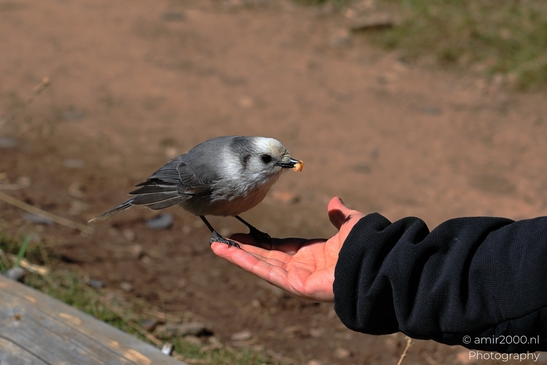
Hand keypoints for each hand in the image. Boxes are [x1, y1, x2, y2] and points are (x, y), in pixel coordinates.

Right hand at [211, 196, 364, 301]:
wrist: (375, 260)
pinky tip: (227, 251)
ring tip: (216, 244)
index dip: (262, 241)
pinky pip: (264, 271)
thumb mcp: (351, 223)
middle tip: (223, 239)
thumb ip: (340, 215)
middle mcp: (302, 267)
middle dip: (244, 248)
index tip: (244, 234)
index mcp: (314, 254)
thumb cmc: (367, 245)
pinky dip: (243, 261)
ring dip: (237, 255)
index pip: (281, 247)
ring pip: (260, 264)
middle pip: (266, 256)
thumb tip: (334, 201)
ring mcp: (296, 277)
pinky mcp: (292, 284)